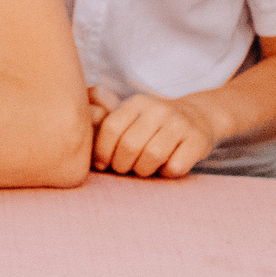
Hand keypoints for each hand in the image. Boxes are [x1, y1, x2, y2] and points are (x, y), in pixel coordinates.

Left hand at [89, 86, 220, 177]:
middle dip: (122, 165)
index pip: (111, 128)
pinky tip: (166, 168)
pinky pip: (174, 166)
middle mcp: (159, 110)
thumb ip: (108, 126)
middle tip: (125, 169)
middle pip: (130, 146)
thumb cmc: (154, 125)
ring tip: (145, 169)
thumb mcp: (132, 117)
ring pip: (152, 157)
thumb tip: (75, 144)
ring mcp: (180, 124)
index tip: (103, 164)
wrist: (199, 117)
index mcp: (137, 103)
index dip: (102, 152)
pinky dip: (167, 173)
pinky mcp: (198, 140)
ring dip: (144, 171)